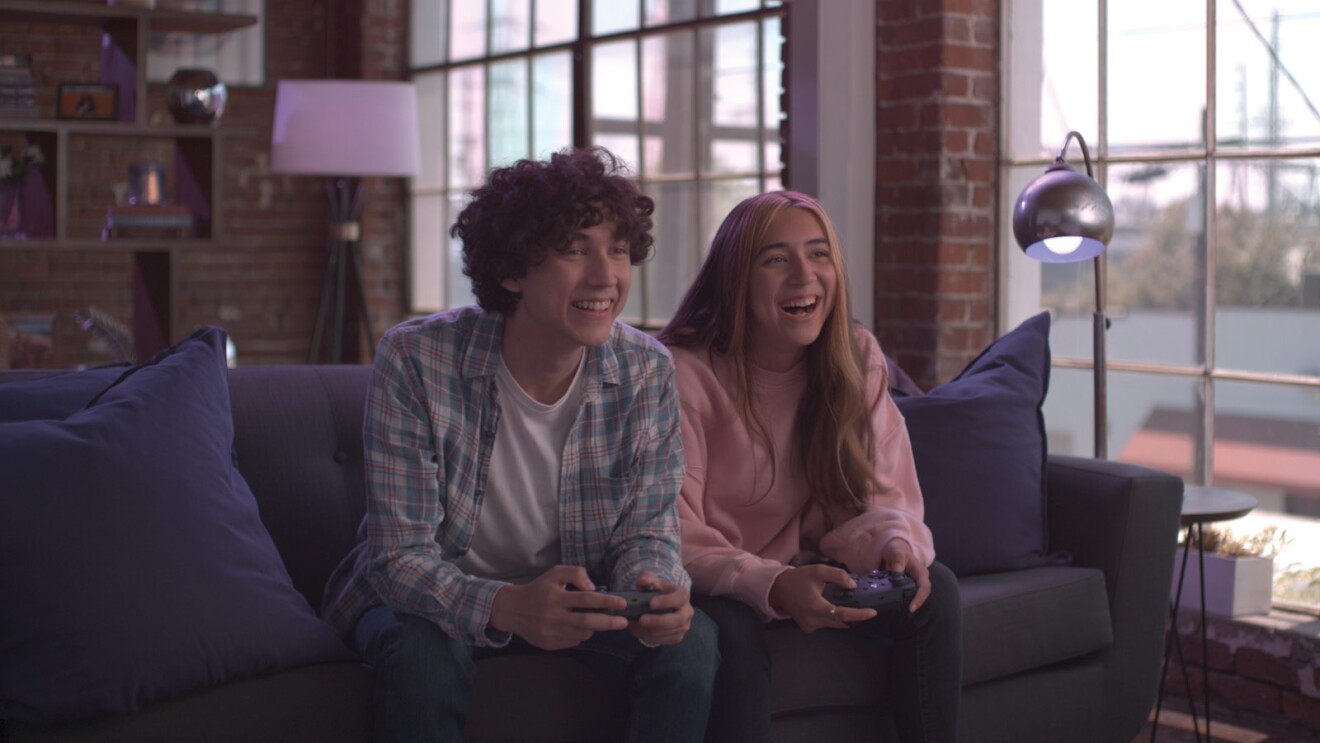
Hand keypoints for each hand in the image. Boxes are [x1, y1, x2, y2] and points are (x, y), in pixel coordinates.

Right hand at [488, 565, 627, 649]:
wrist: (513, 610)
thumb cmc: (539, 589)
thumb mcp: (555, 573)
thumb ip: (576, 573)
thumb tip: (593, 588)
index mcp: (554, 596)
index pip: (585, 599)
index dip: (606, 601)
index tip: (622, 602)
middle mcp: (552, 616)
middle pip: (586, 622)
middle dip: (609, 622)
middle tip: (624, 622)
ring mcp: (550, 632)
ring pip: (581, 634)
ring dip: (595, 628)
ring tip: (599, 620)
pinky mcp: (549, 644)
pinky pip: (573, 641)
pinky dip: (581, 634)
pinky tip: (580, 627)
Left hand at [629, 572, 694, 646]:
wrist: (663, 605)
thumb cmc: (657, 592)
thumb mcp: (653, 582)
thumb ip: (647, 579)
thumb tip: (642, 581)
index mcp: (683, 595)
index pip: (678, 598)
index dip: (666, 601)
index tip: (650, 603)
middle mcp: (687, 612)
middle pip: (677, 620)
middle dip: (658, 621)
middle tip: (641, 619)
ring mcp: (684, 626)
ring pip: (668, 632)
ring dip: (650, 631)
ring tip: (635, 625)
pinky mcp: (677, 637)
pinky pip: (664, 641)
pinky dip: (649, 638)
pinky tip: (639, 631)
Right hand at [769, 565, 875, 631]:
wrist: (778, 588)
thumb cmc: (797, 579)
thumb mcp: (818, 571)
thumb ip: (838, 576)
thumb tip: (852, 586)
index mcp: (816, 607)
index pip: (843, 615)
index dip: (860, 615)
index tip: (872, 612)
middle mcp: (813, 620)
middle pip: (841, 622)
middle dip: (854, 615)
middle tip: (863, 606)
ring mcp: (810, 626)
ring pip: (834, 624)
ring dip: (843, 616)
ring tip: (848, 605)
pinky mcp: (808, 627)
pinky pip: (826, 624)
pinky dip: (833, 618)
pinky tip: (833, 608)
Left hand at [878, 539, 930, 612]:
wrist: (892, 549)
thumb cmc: (896, 549)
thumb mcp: (896, 552)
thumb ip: (897, 560)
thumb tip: (897, 572)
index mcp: (920, 572)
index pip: (924, 587)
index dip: (919, 598)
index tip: (911, 608)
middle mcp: (918, 580)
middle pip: (920, 595)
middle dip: (913, 604)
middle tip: (903, 611)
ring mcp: (912, 584)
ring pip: (911, 597)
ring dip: (904, 603)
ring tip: (895, 609)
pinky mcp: (904, 587)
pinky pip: (903, 596)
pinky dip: (897, 600)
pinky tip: (890, 604)